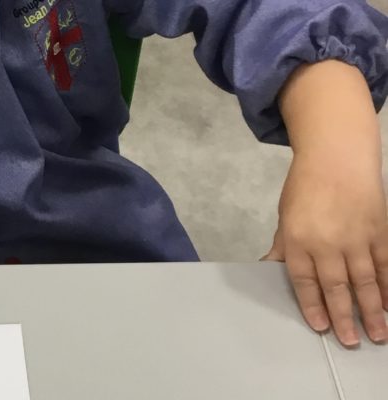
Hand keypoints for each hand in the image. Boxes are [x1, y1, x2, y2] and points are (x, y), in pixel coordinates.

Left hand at [264, 154, 387, 345]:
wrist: (336, 157)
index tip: (321, 327)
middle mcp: (327, 242)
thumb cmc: (305, 188)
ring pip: (366, 281)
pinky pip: (386, 264)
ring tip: (378, 334)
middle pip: (337, 287)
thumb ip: (284, 249)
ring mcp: (357, 237)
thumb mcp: (285, 218)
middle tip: (352, 342)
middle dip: (345, 317)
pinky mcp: (379, 230)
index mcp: (298, 240)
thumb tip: (269, 271)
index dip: (314, 306)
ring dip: (373, 310)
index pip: (305, 282)